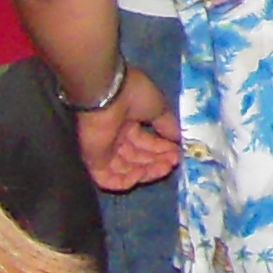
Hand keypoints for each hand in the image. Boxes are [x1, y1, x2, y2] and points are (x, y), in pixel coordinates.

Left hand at [76, 69, 179, 191]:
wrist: (109, 92)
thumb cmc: (134, 94)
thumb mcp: (159, 107)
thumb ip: (167, 126)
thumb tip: (178, 140)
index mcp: (129, 123)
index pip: (146, 143)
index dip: (162, 149)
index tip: (178, 153)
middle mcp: (116, 137)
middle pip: (138, 158)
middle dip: (158, 161)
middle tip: (174, 162)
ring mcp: (104, 150)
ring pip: (127, 170)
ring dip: (148, 171)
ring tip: (166, 167)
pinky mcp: (94, 160)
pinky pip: (109, 178)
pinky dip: (126, 180)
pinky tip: (143, 173)